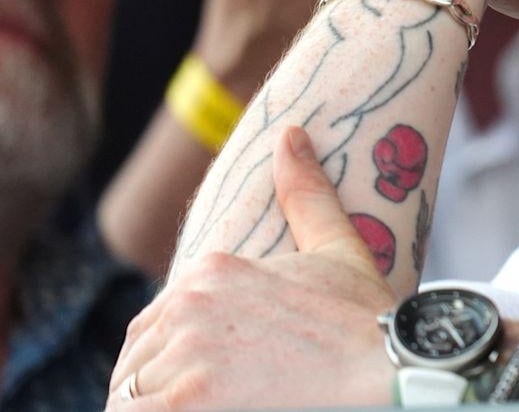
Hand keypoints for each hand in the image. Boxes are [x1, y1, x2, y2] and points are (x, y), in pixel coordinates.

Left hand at [108, 127, 398, 408]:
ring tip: (199, 408)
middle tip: (206, 398)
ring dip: (151, 404)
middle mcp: (190, 303)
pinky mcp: (184, 402)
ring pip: (130, 390)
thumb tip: (290, 134)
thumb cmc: (368, 320)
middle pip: (140, 356)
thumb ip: (307, 195)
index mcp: (215, 268)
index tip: (212, 375)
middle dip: (161, 381)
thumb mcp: (340, 250)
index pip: (158, 319)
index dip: (178, 352)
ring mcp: (185, 353)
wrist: (388, 371)